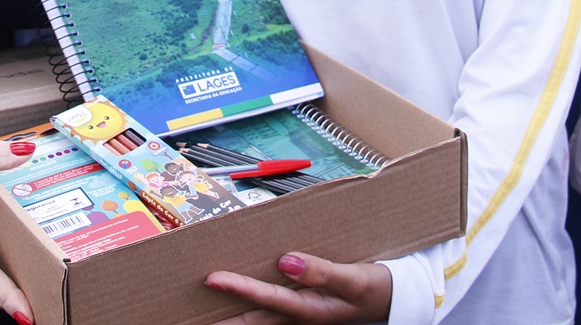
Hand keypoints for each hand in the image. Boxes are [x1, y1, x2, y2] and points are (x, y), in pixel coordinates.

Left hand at [205, 252, 390, 323]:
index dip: (239, 288)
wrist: (392, 301)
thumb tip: (286, 261)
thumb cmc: (373, 289)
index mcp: (310, 309)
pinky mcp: (300, 310)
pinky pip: (269, 311)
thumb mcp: (354, 279)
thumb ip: (321, 272)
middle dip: (222, 319)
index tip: (212, 278)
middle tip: (188, 315)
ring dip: (233, 315)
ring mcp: (298, 316)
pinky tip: (235, 301)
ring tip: (203, 311)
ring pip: (258, 319)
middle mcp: (298, 317)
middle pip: (252, 320)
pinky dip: (250, 308)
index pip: (267, 299)